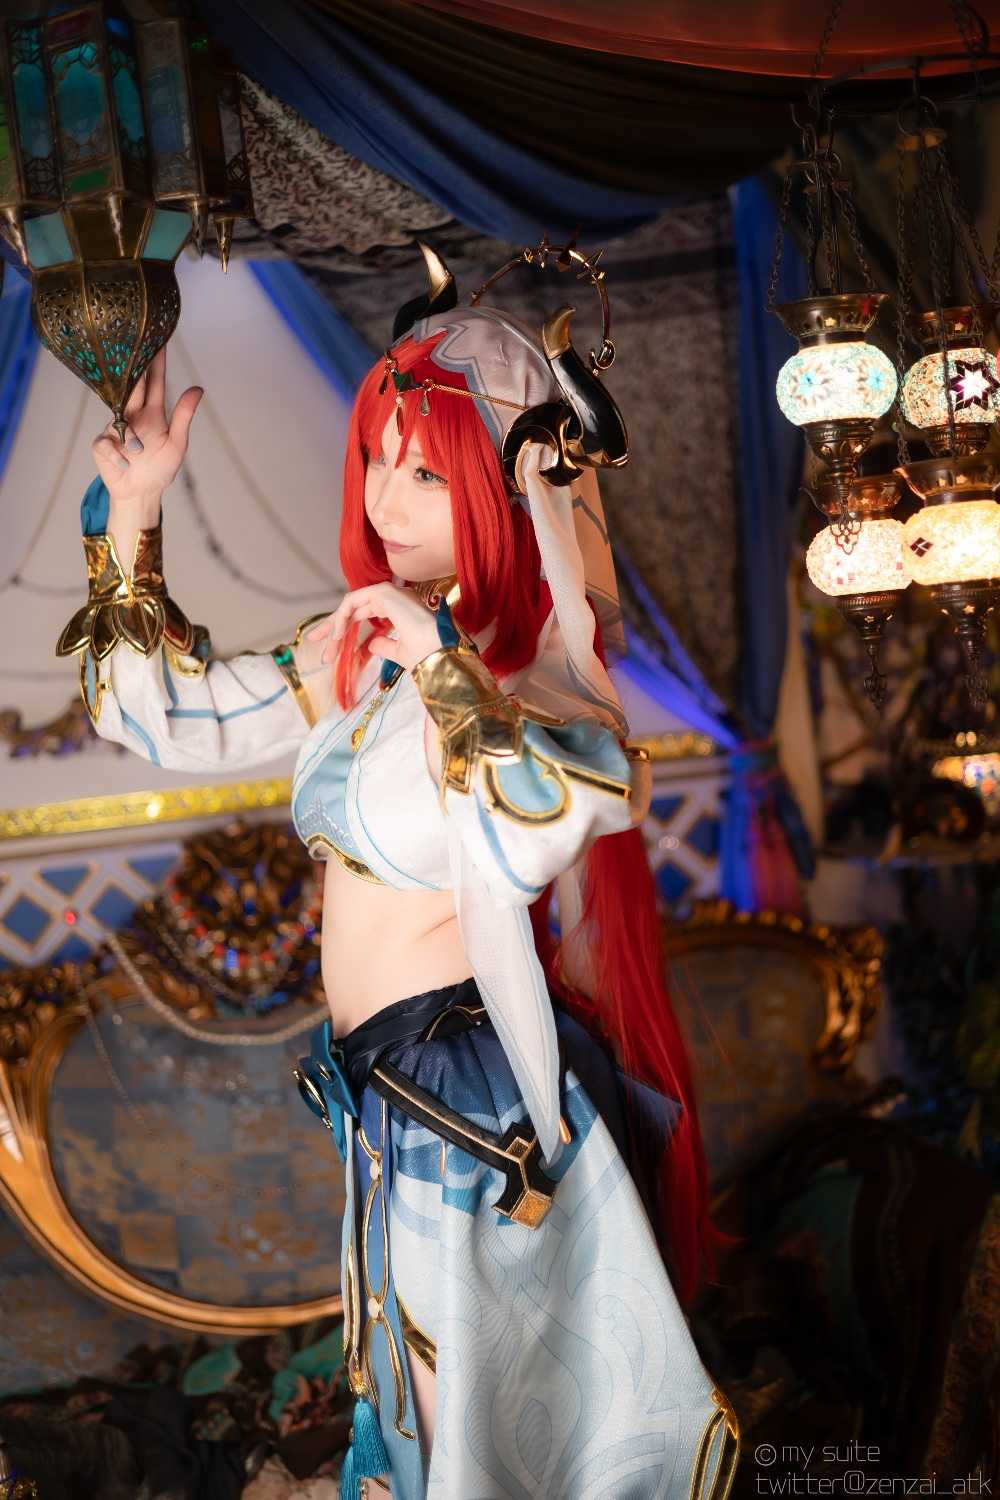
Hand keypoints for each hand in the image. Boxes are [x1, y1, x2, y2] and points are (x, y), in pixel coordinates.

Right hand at [90, 346, 202, 509]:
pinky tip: (126, 467)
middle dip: (132, 364)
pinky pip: (108, 445)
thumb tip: (198, 388)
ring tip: (139, 451)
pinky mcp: (102, 444)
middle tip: (134, 339)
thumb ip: (184, 416)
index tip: (158, 337)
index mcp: (152, 413)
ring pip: (117, 415)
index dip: (155, 361)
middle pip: (131, 385)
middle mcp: (132, 414)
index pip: (154, 381)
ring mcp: (114, 427)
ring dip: (128, 433)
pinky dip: (120, 457)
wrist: (140, 494)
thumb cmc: (160, 469)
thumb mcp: (177, 443)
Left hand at [307, 582, 441, 671]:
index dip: (342, 628)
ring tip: (327, 644)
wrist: (439, 653)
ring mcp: (389, 592)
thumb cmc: (427, 654)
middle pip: (353, 608)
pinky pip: (353, 601)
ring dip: (335, 623)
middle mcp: (394, 597)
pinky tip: (337, 635)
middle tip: (314, 640)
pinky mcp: (384, 592)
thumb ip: (385, 646)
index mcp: (399, 608)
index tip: (326, 645)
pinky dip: (342, 616)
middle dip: (332, 625)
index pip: (362, 614)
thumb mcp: (400, 653)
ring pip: (351, 604)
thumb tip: (372, 645)